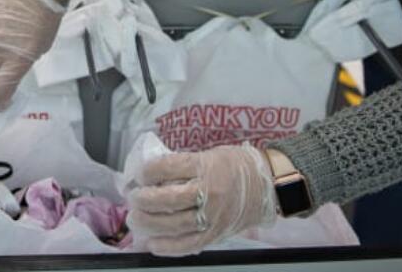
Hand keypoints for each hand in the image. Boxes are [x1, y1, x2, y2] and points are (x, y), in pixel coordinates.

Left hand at [128, 145, 277, 256]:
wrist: (269, 185)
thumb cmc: (236, 165)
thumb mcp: (210, 155)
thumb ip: (184, 165)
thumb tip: (152, 175)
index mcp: (206, 166)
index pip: (168, 167)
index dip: (148, 171)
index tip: (139, 174)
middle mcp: (209, 191)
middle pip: (168, 199)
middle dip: (143, 200)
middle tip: (132, 198)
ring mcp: (213, 216)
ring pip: (174, 224)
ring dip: (149, 223)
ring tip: (136, 220)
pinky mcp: (216, 234)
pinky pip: (188, 244)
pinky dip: (168, 247)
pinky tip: (153, 244)